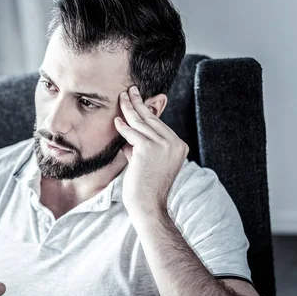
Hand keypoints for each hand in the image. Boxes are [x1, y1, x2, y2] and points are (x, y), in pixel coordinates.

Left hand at [114, 86, 187, 217]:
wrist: (148, 205)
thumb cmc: (145, 188)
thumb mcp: (147, 163)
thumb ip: (141, 149)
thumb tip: (128, 139)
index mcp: (179, 146)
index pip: (159, 125)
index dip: (147, 112)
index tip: (138, 101)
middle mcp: (174, 143)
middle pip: (152, 119)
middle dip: (139, 103)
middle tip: (130, 90)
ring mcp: (163, 145)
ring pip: (141, 123)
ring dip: (129, 109)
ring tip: (121, 98)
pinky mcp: (149, 148)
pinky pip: (132, 133)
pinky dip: (123, 126)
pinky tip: (117, 120)